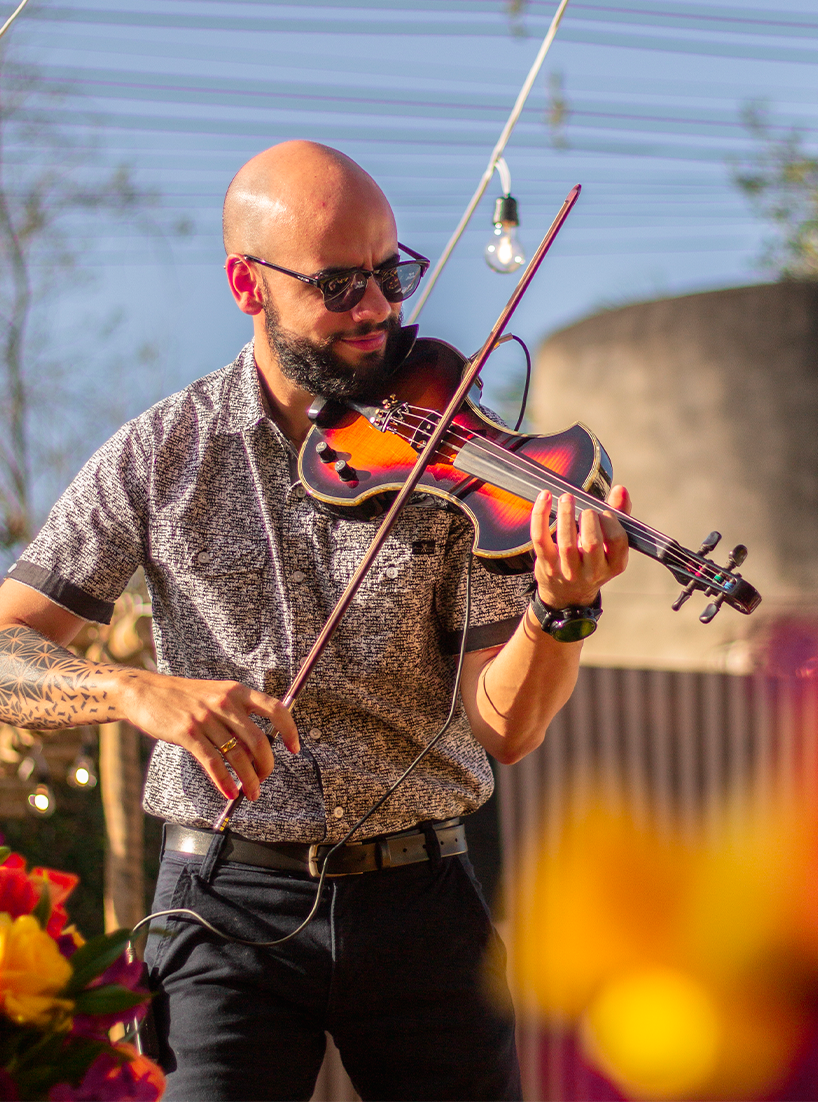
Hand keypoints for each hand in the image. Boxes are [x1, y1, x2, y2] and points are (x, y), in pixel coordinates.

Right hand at [117, 669, 298, 800]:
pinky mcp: (187, 734)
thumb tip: (259, 746)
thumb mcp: (215, 695)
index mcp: (236, 691)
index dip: (288, 729)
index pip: (274, 708)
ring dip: (248, 780)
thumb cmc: (184, 698)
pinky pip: (213, 763)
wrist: (145, 691)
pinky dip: (225, 782)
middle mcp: (224, 702)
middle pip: (258, 740)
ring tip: (252, 793)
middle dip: (266, 765)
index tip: (293, 748)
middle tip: (264, 779)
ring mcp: (206, 718)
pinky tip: (230, 792)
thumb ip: (237, 713)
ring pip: (237, 755)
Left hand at [530, 485, 630, 609]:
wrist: (566, 595)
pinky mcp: (547, 566)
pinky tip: (545, 497)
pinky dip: (540, 516)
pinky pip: (541, 539)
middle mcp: (592, 572)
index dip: (611, 520)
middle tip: (585, 509)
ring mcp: (568, 571)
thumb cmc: (591, 560)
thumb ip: (618, 515)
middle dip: (589, 518)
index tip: (603, 511)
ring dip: (566, 515)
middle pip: (592, 543)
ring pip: (567, 543)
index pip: (617, 540)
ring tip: (566, 497)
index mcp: (613, 565)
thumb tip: (620, 489)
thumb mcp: (609, 545)